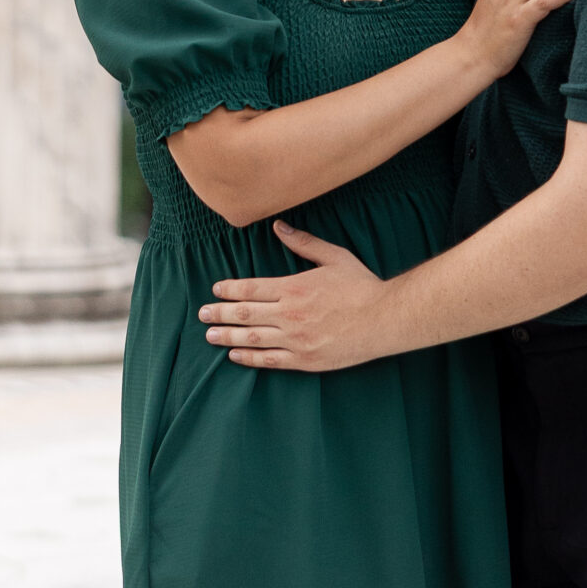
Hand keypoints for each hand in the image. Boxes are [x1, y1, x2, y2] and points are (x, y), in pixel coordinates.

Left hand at [200, 224, 391, 371]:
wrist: (384, 320)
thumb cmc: (361, 286)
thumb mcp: (334, 257)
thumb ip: (304, 243)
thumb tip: (278, 227)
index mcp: (295, 288)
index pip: (252, 289)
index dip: (230, 290)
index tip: (216, 289)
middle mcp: (290, 315)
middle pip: (245, 314)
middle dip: (220, 314)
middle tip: (201, 314)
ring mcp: (296, 340)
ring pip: (252, 339)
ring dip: (228, 337)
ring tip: (210, 336)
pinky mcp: (305, 360)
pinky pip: (270, 360)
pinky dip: (250, 358)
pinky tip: (235, 356)